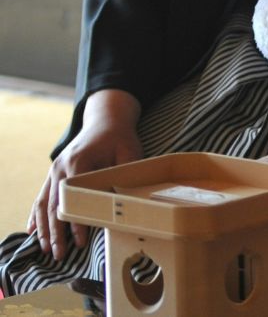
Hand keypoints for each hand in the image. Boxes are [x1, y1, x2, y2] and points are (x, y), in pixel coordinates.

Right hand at [29, 89, 142, 259]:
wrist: (105, 119)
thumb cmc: (120, 137)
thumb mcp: (129, 151)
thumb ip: (126, 172)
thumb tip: (127, 198)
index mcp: (78, 161)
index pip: (72, 197)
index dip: (75, 220)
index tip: (80, 241)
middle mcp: (60, 167)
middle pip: (53, 204)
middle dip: (55, 232)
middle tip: (59, 254)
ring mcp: (53, 170)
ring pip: (43, 203)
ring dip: (43, 228)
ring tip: (46, 249)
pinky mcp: (53, 172)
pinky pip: (41, 196)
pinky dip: (35, 215)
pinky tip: (31, 231)